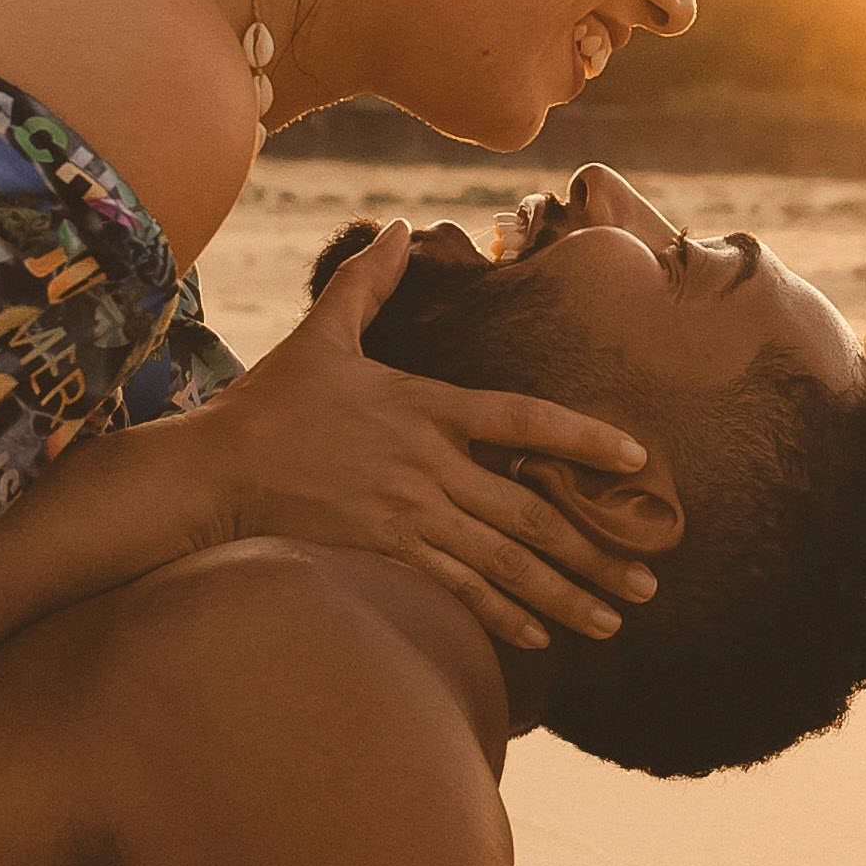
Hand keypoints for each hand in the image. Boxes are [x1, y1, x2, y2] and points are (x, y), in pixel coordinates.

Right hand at [184, 219, 652, 645]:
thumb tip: (398, 226)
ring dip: (564, 593)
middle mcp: (428, 464)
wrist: (217, 469)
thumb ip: (367, 282)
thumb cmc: (272, 401)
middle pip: (530, 511)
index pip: (524, 420)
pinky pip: (457, 590)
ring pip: (504, 560)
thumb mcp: (322, 332)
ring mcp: (409, 514)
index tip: (638, 461)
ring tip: (614, 618)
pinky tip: (542, 639)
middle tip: (649, 578)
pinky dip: (503, 615)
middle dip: (595, 549)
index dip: (585, 439)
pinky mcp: (385, 551)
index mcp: (426, 406)